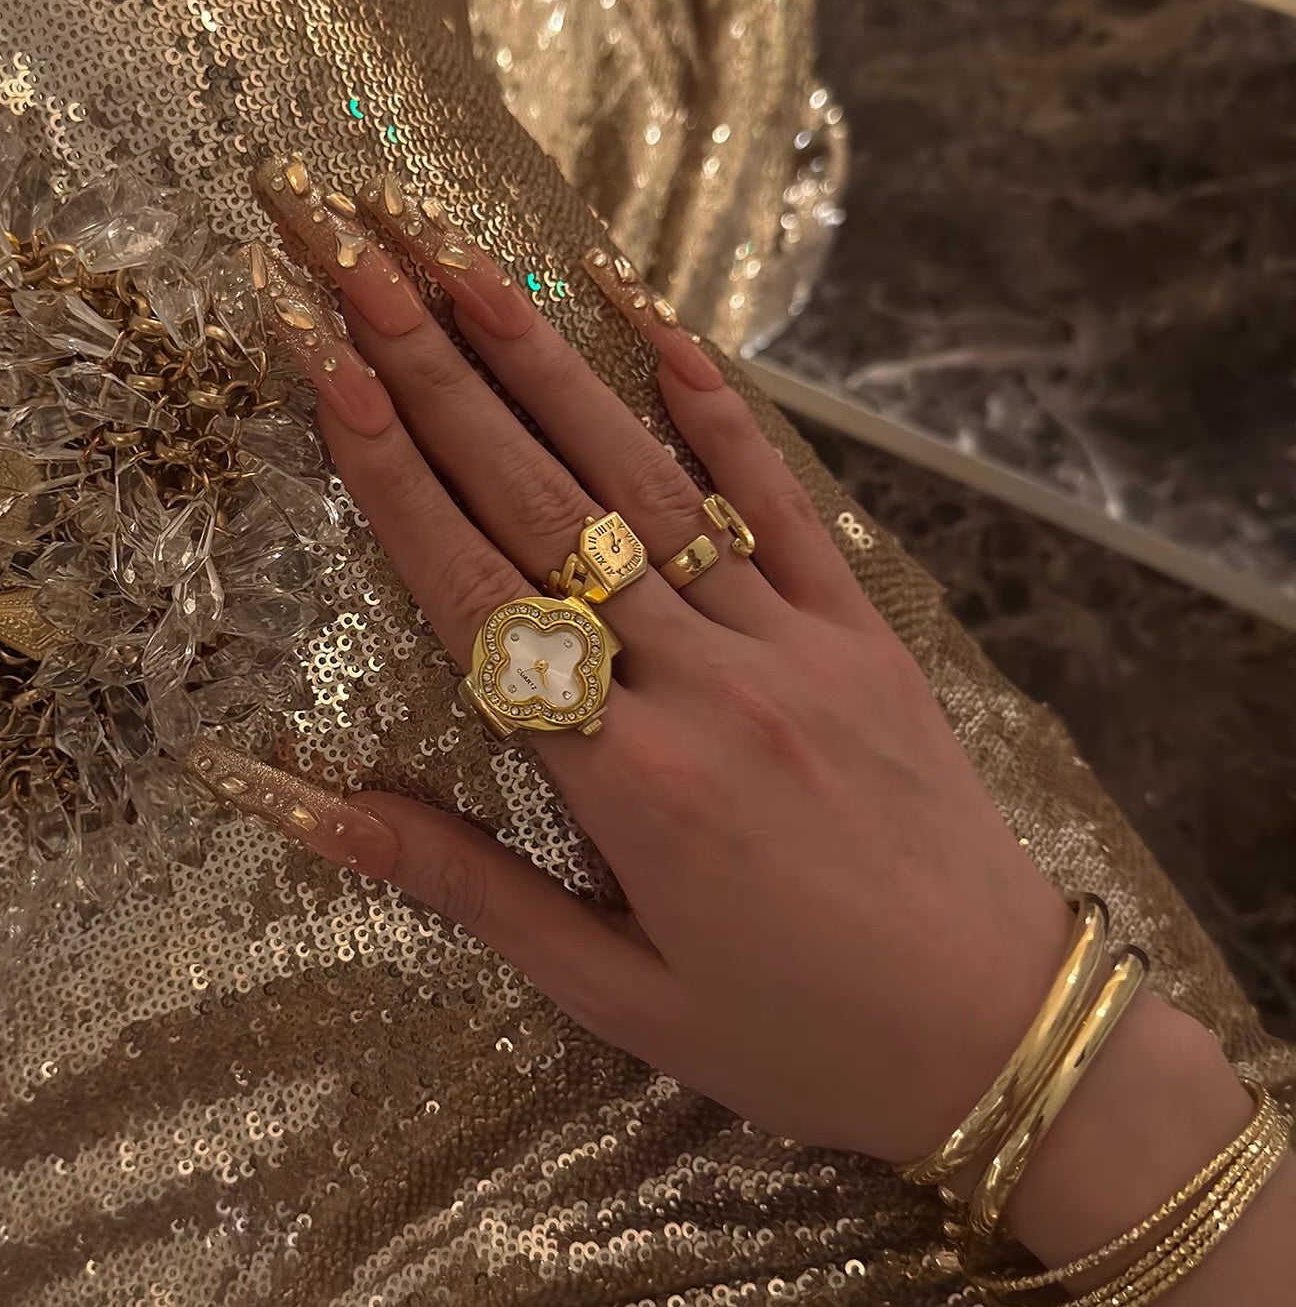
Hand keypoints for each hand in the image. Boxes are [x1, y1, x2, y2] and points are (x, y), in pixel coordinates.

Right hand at [212, 158, 1074, 1171]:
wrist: (1001, 1041)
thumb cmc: (796, 1039)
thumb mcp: (612, 993)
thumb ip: (462, 885)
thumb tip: (304, 807)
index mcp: (630, 785)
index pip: (478, 598)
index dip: (393, 473)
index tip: (326, 366)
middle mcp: (705, 689)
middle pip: (542, 507)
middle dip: (437, 376)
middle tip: (360, 265)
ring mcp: (792, 647)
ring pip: (645, 483)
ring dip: (549, 367)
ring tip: (466, 268)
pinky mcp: (864, 635)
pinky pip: (780, 503)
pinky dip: (719, 411)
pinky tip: (657, 329)